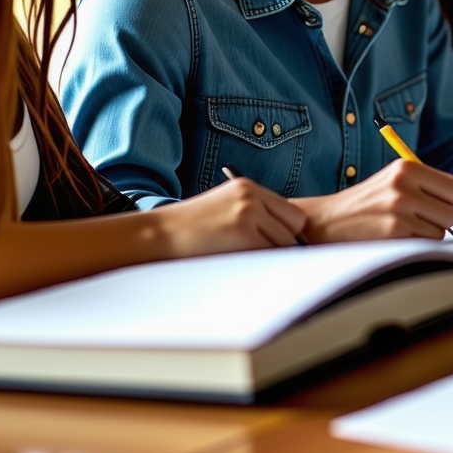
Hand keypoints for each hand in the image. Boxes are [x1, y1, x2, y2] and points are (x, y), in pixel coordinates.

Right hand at [158, 177, 307, 255]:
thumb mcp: (224, 208)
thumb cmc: (188, 229)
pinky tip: (241, 265)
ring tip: (244, 259)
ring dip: (271, 256)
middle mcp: (251, 196)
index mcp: (247, 187)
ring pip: (284, 243)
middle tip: (261, 255)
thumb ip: (254, 214)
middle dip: (283, 243)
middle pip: (295, 225)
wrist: (157, 235)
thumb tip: (287, 238)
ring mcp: (248, 213)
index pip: (291, 211)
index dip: (286, 231)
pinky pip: (269, 256)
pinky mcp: (243, 234)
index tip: (274, 244)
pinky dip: (261, 265)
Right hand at [291, 160, 452, 242]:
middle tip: (417, 220)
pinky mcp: (394, 233)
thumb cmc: (365, 203)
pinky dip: (414, 246)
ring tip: (402, 228)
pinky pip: (425, 246)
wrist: (327, 221)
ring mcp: (399, 210)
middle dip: (439, 221)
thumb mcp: (392, 179)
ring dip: (426, 235)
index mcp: (407, 167)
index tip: (434, 205)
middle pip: (452, 213)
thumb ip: (424, 185)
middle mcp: (404, 186)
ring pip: (440, 233)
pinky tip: (394, 238)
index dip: (447, 201)